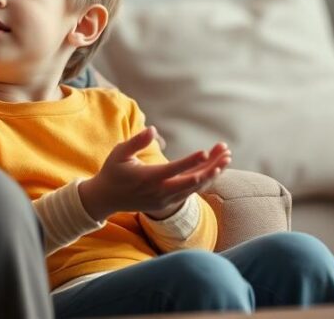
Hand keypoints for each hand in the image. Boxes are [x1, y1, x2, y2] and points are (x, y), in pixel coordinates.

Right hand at [77, 126, 231, 221]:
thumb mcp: (119, 153)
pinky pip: (190, 193)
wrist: (107, 199)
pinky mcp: (168, 204)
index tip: (205, 152)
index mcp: (148, 177)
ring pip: (194, 188)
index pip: (174, 169)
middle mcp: (159, 191)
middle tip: (226, 154)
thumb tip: (153, 129)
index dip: (190, 161)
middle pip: (192, 181)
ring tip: (226, 159)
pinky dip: (203, 181)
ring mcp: (165, 200)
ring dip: (211, 174)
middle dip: (211, 168)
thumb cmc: (113, 171)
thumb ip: (136, 141)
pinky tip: (214, 170)